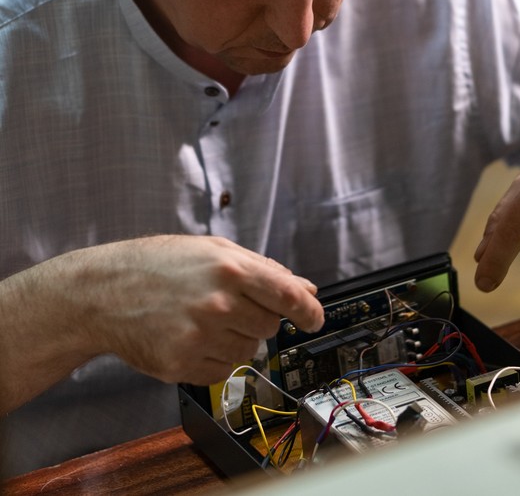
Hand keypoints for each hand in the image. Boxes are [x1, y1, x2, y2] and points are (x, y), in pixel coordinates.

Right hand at [88, 235, 324, 383]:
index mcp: (229, 268)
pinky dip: (214, 359)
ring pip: (248, 351)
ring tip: (202, 319)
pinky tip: (190, 337)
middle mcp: (218, 303)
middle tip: (225, 304)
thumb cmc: (158, 265)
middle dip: (256, 317)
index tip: (314, 319)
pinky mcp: (182, 365)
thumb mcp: (212, 250)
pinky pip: (222, 372)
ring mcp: (200, 336)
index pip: (288, 296)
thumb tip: (304, 289)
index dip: (309, 311)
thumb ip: (262, 269)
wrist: (103, 292)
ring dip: (235, 339)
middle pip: (269, 326)